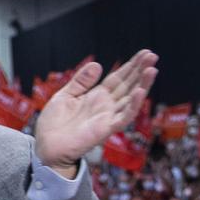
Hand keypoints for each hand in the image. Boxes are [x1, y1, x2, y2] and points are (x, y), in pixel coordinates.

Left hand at [35, 49, 157, 178]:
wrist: (46, 146)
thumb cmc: (54, 123)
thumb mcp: (65, 96)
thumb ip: (81, 81)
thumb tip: (97, 64)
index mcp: (97, 96)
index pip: (118, 78)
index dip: (131, 66)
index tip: (145, 53)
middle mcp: (106, 105)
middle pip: (128, 85)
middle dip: (140, 71)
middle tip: (152, 55)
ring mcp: (107, 117)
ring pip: (130, 99)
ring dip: (142, 85)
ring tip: (152, 70)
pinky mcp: (105, 129)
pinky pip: (123, 117)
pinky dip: (133, 105)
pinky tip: (141, 92)